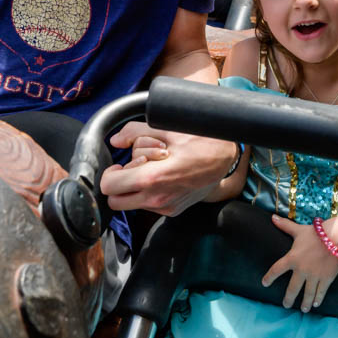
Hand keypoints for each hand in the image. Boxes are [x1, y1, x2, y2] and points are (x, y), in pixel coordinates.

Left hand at [100, 122, 232, 215]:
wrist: (227, 158)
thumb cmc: (199, 140)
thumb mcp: (165, 127)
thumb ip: (134, 132)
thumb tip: (116, 140)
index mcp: (152, 179)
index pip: (110, 187)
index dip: (110, 174)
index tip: (119, 166)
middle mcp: (158, 198)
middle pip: (116, 201)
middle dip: (119, 184)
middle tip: (133, 168)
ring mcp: (167, 207)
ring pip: (133, 204)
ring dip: (135, 188)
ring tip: (154, 169)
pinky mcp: (174, 210)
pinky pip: (150, 205)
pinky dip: (150, 192)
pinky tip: (165, 176)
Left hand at [261, 215, 337, 310]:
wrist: (336, 237)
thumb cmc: (316, 233)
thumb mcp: (299, 229)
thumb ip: (285, 226)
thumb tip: (272, 217)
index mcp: (292, 258)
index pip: (276, 270)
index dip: (269, 277)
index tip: (264, 283)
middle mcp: (301, 270)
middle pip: (292, 288)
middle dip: (288, 298)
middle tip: (285, 305)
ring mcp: (314, 276)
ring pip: (307, 293)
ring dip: (304, 303)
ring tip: (303, 309)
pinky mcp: (326, 279)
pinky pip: (320, 292)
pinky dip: (317, 299)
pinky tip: (315, 304)